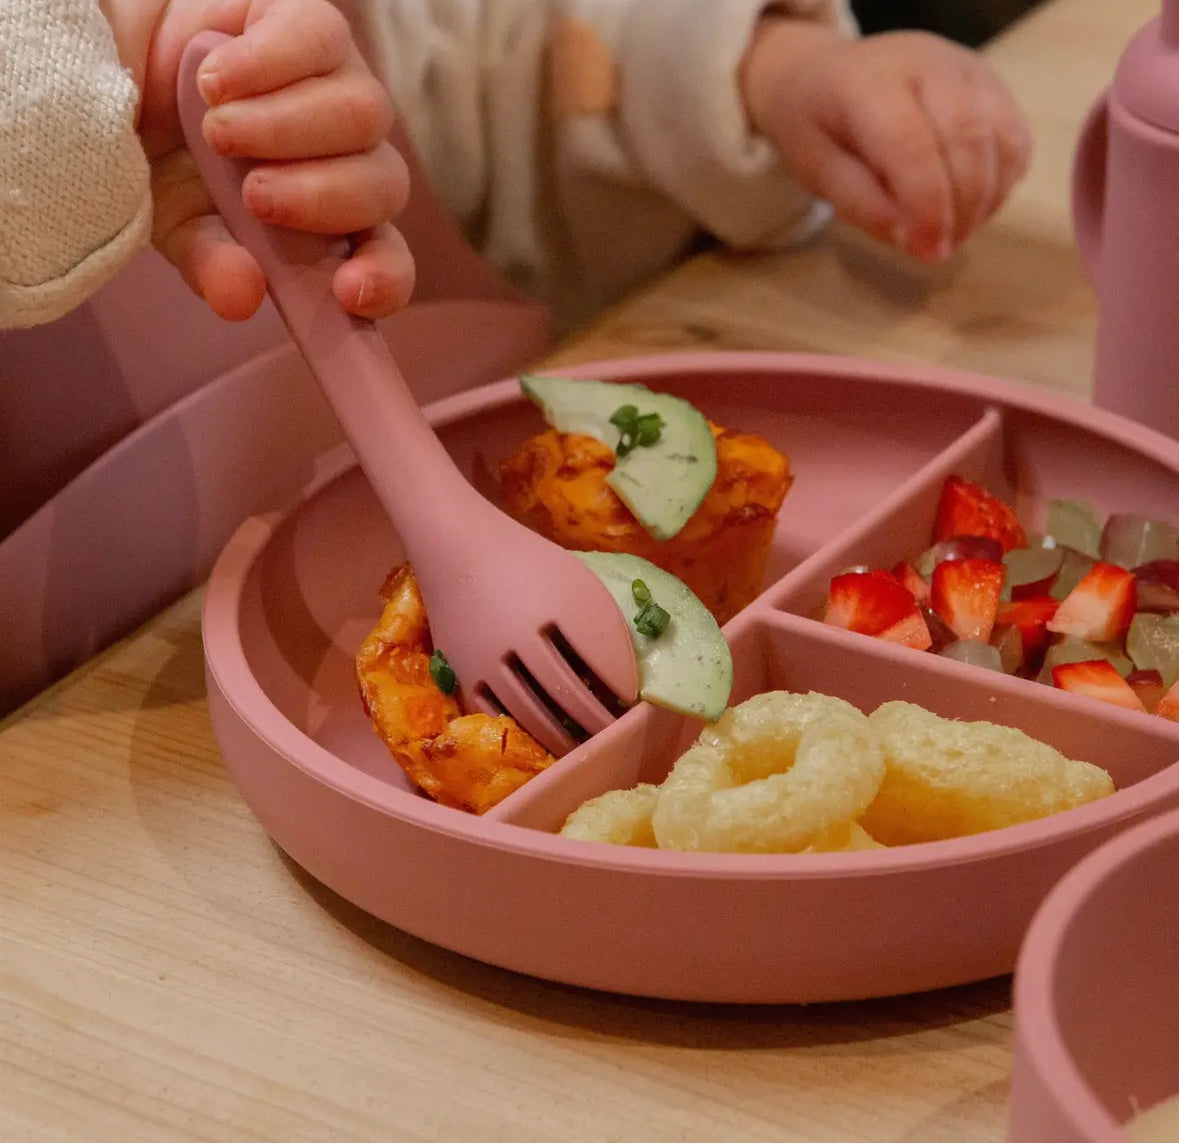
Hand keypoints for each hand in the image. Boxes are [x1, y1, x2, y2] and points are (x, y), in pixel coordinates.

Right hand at [107, 0, 413, 320]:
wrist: (113, 72)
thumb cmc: (163, 160)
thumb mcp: (176, 221)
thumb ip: (212, 261)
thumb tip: (240, 300)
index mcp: (332, 226)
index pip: (389, 262)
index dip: (382, 279)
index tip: (347, 291)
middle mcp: (351, 160)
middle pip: (385, 186)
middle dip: (320, 197)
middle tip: (253, 195)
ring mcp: (340, 89)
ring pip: (363, 114)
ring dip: (287, 129)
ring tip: (219, 133)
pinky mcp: (312, 27)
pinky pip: (320, 41)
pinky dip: (266, 65)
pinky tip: (215, 83)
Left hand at [741, 22, 1032, 261]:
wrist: (830, 76)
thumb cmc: (817, 126)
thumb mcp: (816, 169)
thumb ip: (861, 203)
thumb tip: (914, 239)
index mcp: (871, 81)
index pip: (912, 145)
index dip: (927, 207)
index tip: (928, 252)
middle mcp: (929, 62)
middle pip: (968, 140)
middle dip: (960, 209)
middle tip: (938, 250)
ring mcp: (968, 69)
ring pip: (1002, 140)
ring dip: (984, 201)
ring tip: (951, 234)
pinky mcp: (993, 85)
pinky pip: (1015, 141)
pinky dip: (1000, 185)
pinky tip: (968, 207)